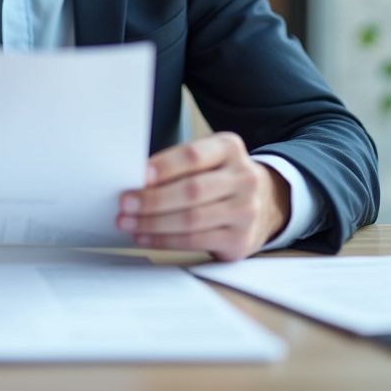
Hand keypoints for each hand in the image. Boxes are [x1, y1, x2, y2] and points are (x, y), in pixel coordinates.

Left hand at [116, 132, 290, 260]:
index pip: (193, 155)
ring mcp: (246, 210)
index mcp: (230, 148)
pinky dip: (165, 240)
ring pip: (191, 219)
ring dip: (153, 223)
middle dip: (152, 199)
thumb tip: (136, 180)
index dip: (164, 166)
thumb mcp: (209, 160)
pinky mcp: (240, 239)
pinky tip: (146, 237)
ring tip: (128, 223)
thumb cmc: (220, 178)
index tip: (139, 175)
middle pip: (191, 190)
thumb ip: (179, 166)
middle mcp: (243, 177)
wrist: (265, 203)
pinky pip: (195, 241)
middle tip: (125, 204)